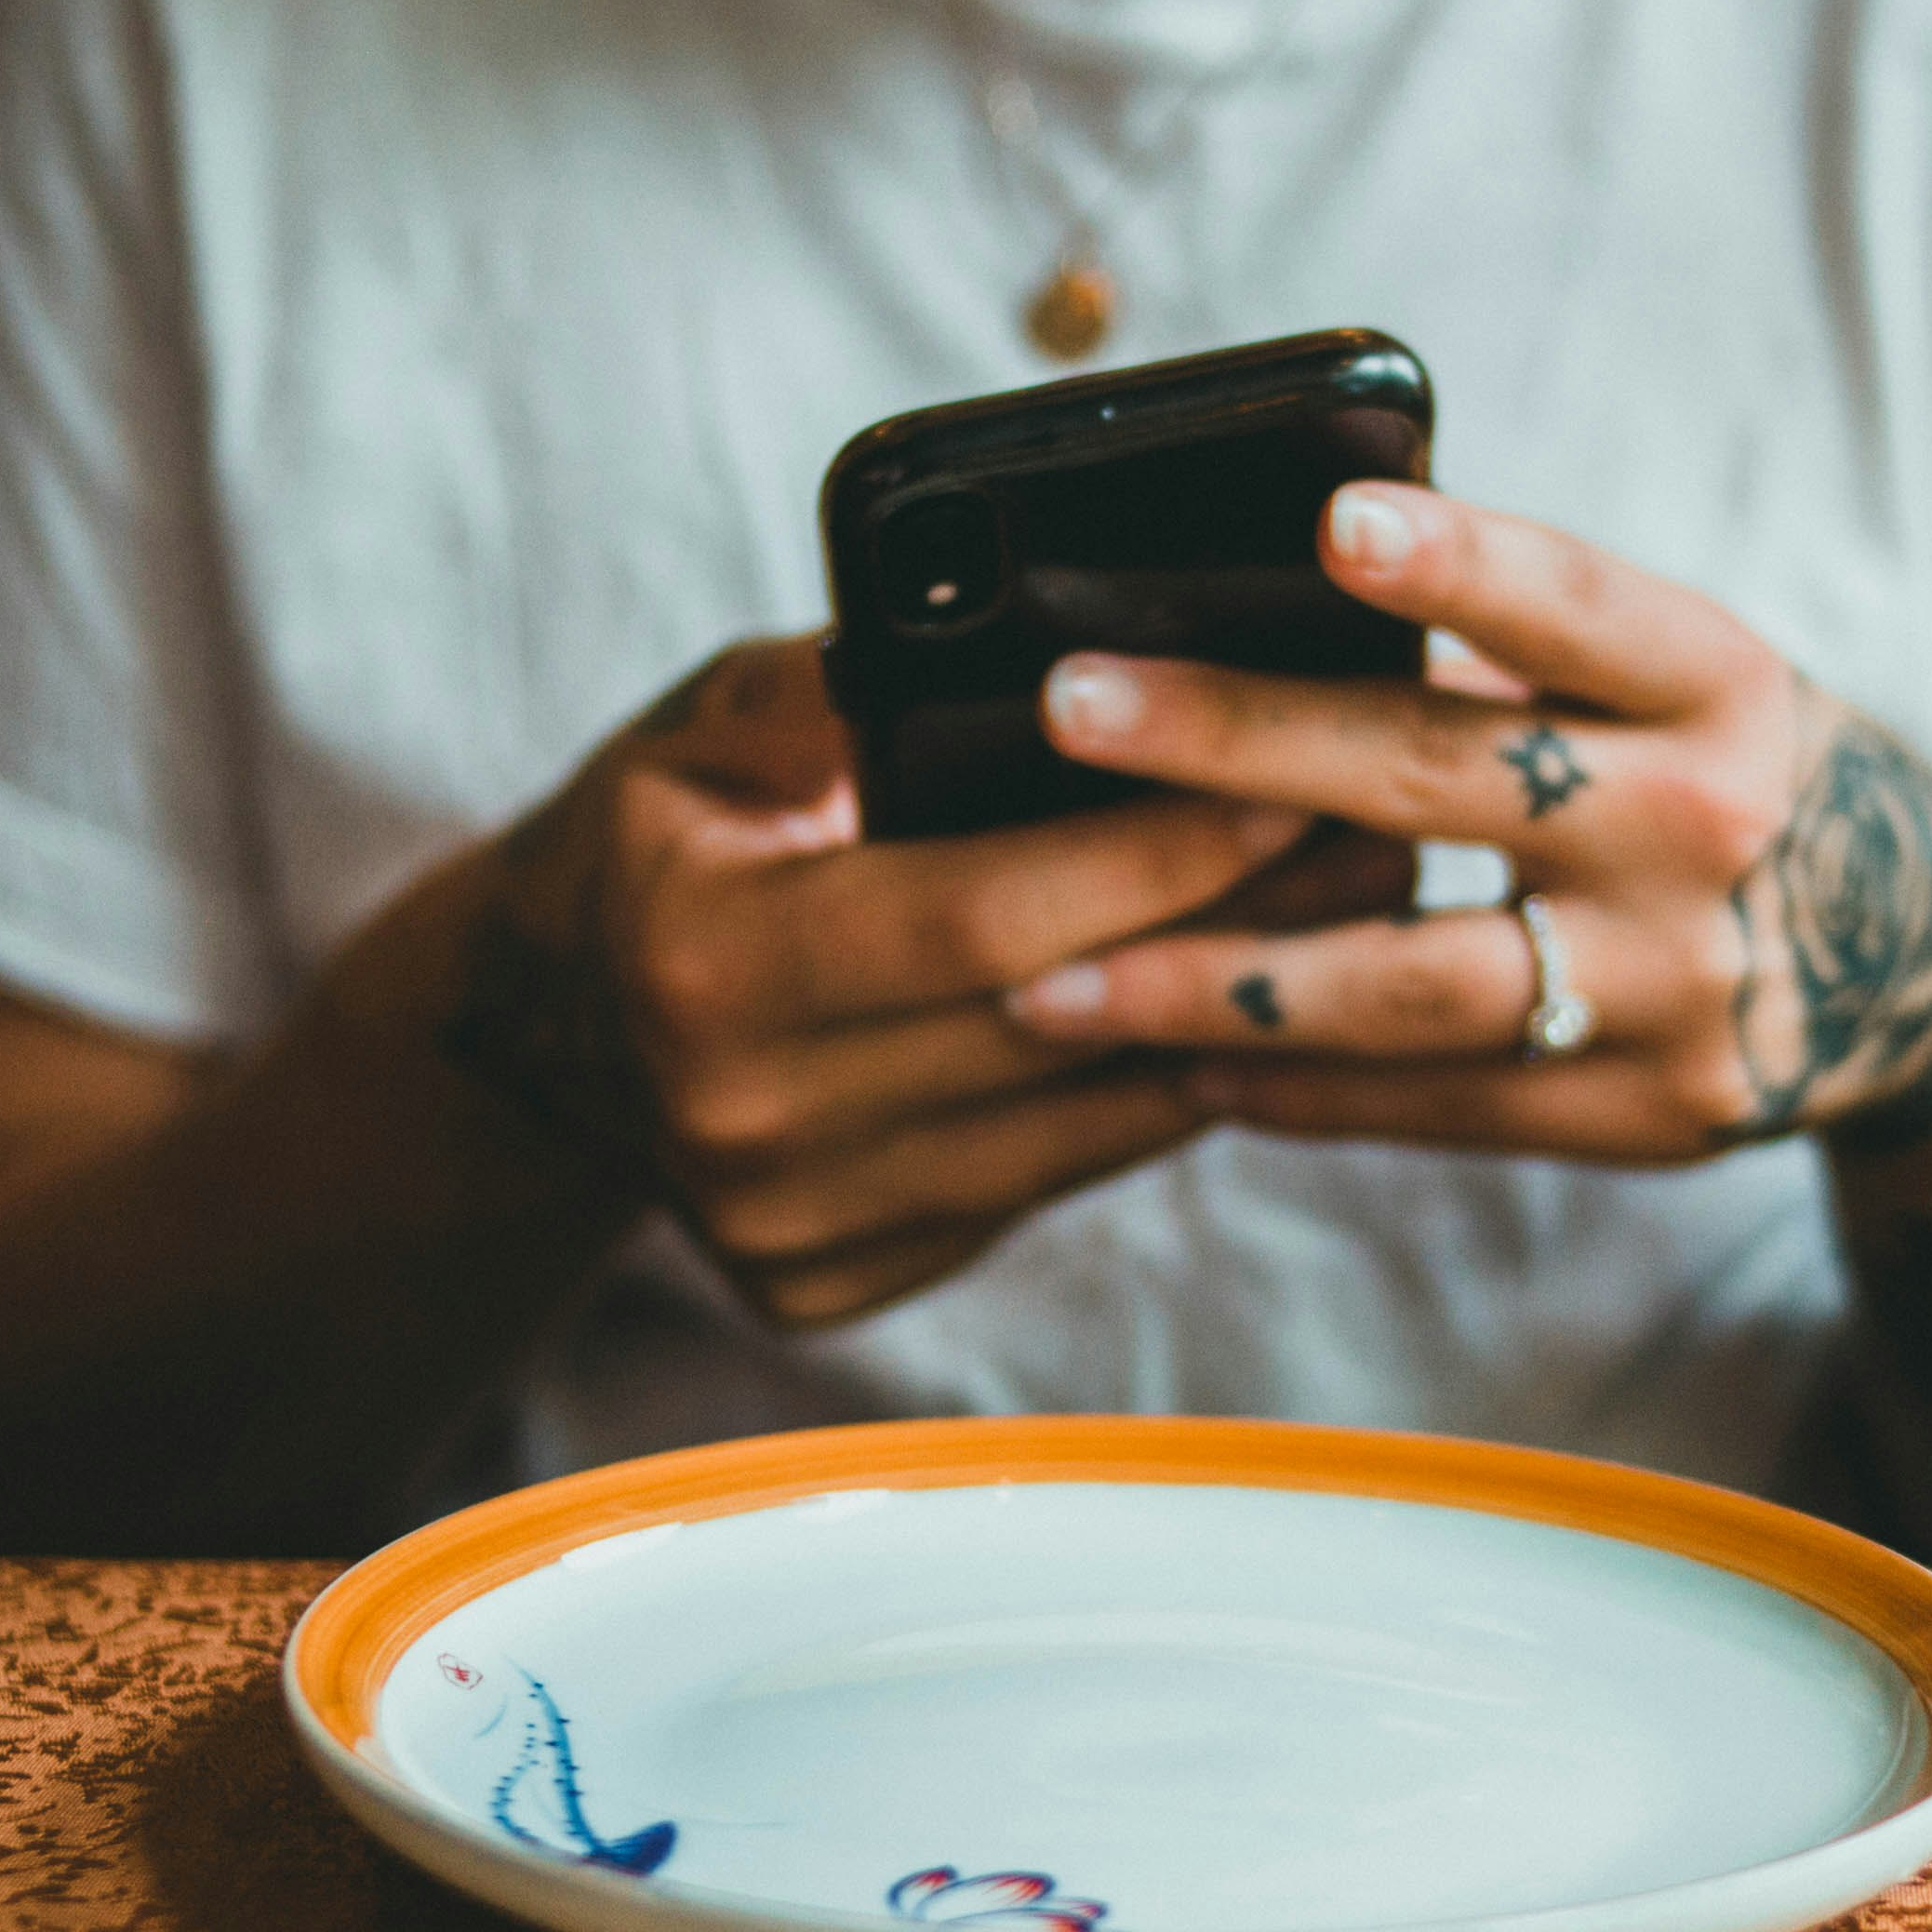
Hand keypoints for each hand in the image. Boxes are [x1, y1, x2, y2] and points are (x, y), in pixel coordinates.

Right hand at [439, 636, 1311, 1325]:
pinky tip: (1242, 1018)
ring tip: (1357, 920)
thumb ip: (837, 694)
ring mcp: (792, 1225)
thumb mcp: (706, 729)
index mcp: (709, 964)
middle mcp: (746, 1121)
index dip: (1151, 852)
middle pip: (1056, 1028)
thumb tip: (1008, 649)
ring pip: (1076, 1129)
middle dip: (1236, 928)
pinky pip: (1044, 1184)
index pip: (984, 915)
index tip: (1291, 776)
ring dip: (1230, 1024)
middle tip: (1384, 838)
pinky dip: (1147, 1102)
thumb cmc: (660, 838)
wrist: (546, 1033)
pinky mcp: (835, 1281)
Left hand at [995, 485, 1931, 1164]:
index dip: (1460, 565)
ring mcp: (1677, 982)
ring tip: (1052, 984)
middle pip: (1442, 785)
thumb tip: (1265, 585)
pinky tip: (1167, 1070)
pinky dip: (1295, 1089)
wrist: (1927, 962)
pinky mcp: (1649, 1109)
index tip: (1333, 522)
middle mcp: (1705, 824)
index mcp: (1717, 682)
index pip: (1575, 608)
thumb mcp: (1682, 680)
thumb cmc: (1728, 772)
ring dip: (1220, 983)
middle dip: (1239, 746)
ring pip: (1415, 984)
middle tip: (1071, 709)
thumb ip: (1520, 647)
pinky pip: (1438, 1103)